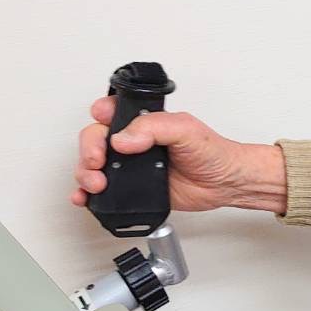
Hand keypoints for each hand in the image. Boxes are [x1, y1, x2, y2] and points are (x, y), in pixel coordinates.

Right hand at [70, 97, 287, 213]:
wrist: (225, 183)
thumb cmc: (212, 152)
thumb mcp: (186, 129)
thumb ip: (154, 127)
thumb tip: (124, 138)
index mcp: (145, 121)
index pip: (111, 111)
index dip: (100, 116)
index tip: (102, 124)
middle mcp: (135, 141)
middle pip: (94, 139)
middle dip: (89, 150)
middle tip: (98, 161)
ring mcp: (131, 165)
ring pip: (93, 165)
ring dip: (85, 173)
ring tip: (97, 184)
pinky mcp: (132, 188)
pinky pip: (102, 191)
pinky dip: (87, 195)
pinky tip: (85, 198)